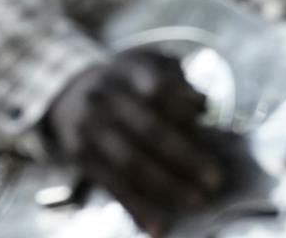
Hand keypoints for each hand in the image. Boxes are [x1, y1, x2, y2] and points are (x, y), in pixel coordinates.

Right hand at [43, 48, 231, 234]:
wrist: (70, 90)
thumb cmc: (129, 81)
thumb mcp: (151, 64)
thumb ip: (178, 80)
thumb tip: (202, 106)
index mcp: (128, 71)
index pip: (158, 86)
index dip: (182, 101)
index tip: (207, 113)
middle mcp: (106, 100)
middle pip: (149, 130)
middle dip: (185, 156)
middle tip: (215, 178)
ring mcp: (91, 131)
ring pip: (131, 164)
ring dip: (166, 186)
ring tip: (196, 200)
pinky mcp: (83, 160)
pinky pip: (113, 187)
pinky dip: (137, 208)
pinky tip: (158, 226)